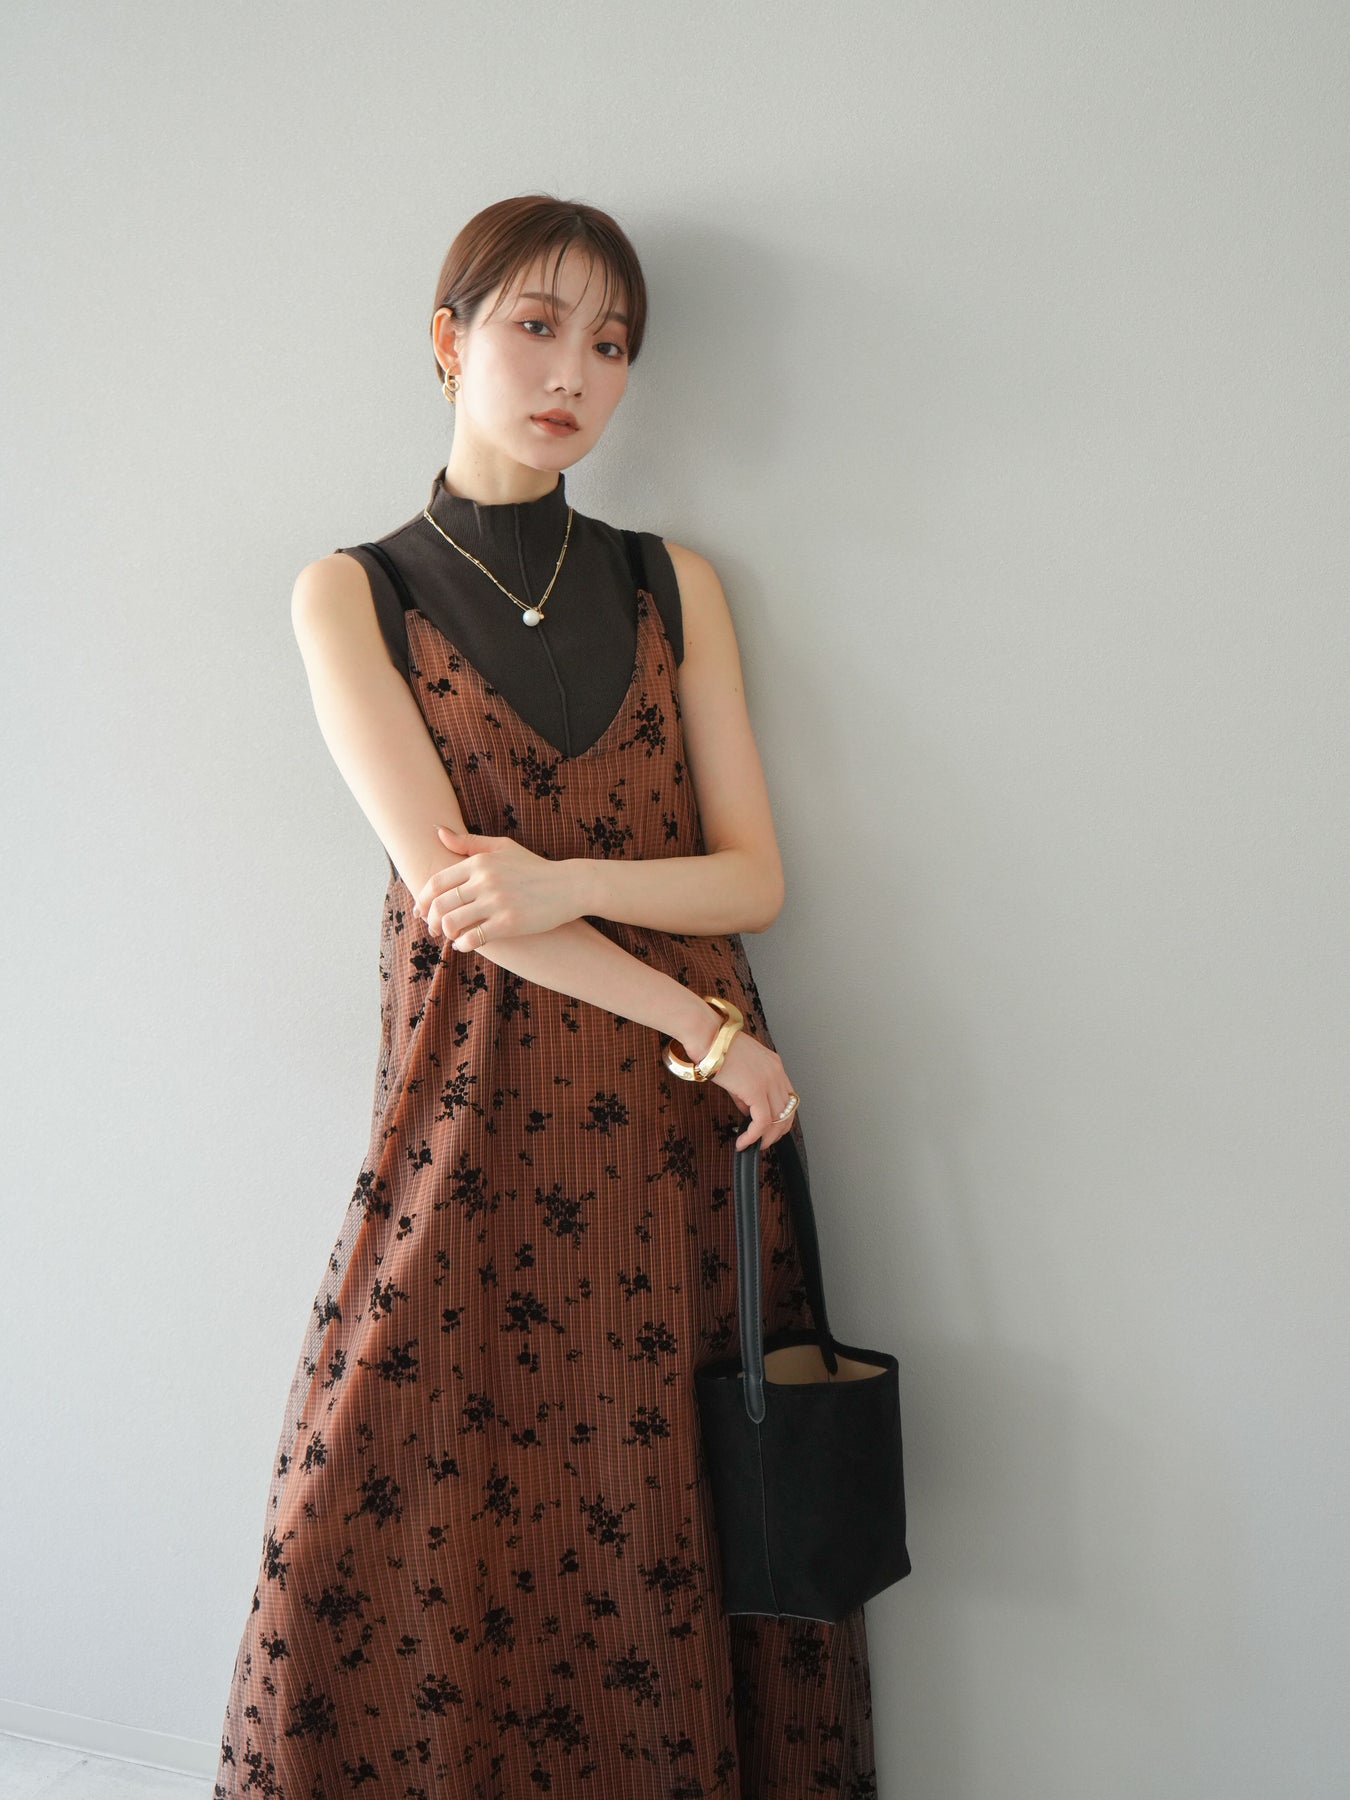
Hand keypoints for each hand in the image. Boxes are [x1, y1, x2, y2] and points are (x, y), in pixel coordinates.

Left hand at [413, 827, 578, 948]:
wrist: (570, 886)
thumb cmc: (533, 867)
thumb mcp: (502, 847)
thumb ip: (468, 843)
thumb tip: (437, 832)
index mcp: (480, 862)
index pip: (437, 883)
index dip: (422, 900)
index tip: (420, 911)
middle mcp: (485, 881)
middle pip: (440, 905)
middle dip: (430, 921)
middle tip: (432, 929)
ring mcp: (497, 902)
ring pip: (452, 923)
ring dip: (445, 934)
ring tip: (450, 936)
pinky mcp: (509, 924)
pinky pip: (474, 938)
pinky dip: (463, 944)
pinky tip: (464, 944)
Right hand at [682, 1009, 798, 1151]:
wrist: (707, 1036)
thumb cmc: (717, 1048)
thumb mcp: (739, 1071)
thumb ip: (747, 1093)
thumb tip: (748, 1113)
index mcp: (775, 1065)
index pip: (789, 1099)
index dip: (782, 1119)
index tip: (771, 1130)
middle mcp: (776, 1072)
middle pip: (788, 1112)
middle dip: (777, 1133)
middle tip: (763, 1142)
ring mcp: (768, 1081)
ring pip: (777, 1121)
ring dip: (766, 1138)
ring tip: (752, 1144)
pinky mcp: (756, 1090)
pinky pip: (762, 1122)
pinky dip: (753, 1136)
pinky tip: (743, 1141)